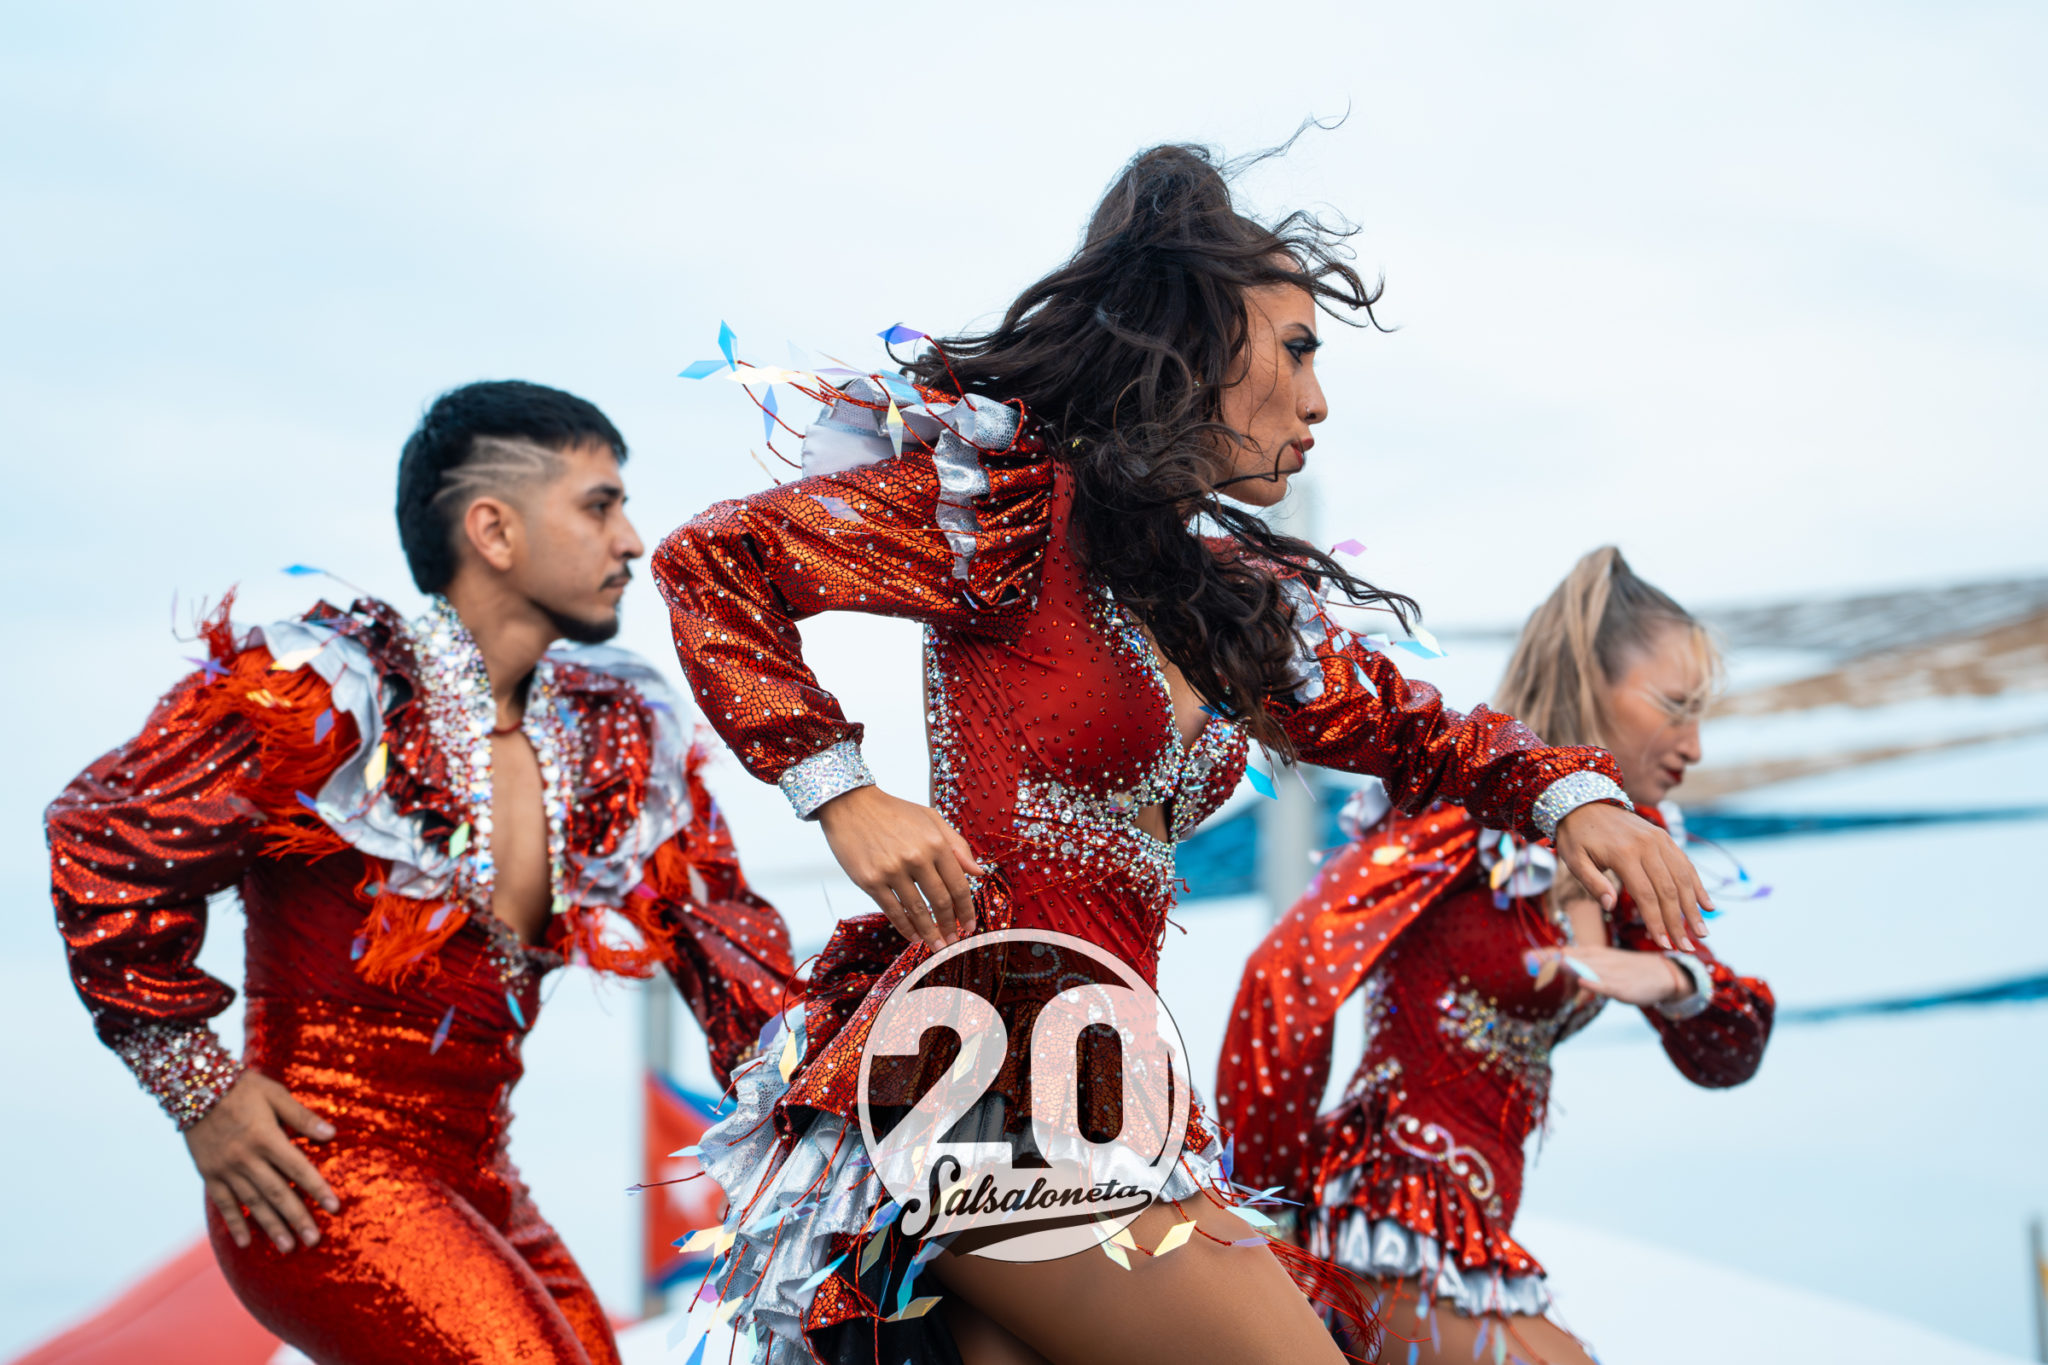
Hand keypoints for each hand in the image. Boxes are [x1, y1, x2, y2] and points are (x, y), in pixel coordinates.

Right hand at [186, 1071, 338, 1252]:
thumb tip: (332, 1133)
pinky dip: (235, 1223)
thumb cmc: (243, 1087)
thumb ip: (302, 1117)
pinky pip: (223, 1203)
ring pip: (252, 1203)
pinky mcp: (209, 1173)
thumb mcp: (276, 1094)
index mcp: (267, 1138)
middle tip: (314, 1240)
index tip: (334, 1208)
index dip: (317, 1189)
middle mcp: (246, 1158)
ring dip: (271, 1226)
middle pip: (277, 1193)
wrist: (195, 1086)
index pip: (298, 1169)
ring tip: (288, 1247)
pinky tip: (245, 1242)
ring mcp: (226, 1168)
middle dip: (297, 1218)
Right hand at [817, 785, 985, 949]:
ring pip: (917, 911)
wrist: (850, 804)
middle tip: (954, 942)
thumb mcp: (931, 819)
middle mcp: (916, 858)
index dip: (966, 909)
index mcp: (935, 843)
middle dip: (950, 926)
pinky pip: (892, 910)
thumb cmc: (894, 811)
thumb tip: (979, 872)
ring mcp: (891, 871)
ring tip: (937, 946)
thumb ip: (957, 845)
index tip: (970, 925)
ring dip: (930, 933)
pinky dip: (905, 927)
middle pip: (940, 901)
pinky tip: (914, 936)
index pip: (958, 885)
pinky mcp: (869, 880)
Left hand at [1528, 945, 1692, 1007]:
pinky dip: (1596, 983)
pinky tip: (1583, 981)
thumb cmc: (1627, 969)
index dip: (1545, 955)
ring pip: (1587, 969)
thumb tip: (1552, 963)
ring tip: (1550, 965)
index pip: (1565, 953)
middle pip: (1571, 959)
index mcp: (1592, 955)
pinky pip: (1608, 985)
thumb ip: (1577, 964)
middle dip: (1549, 960)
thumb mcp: (1600, 964)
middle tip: (1527, 959)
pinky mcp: (1624, 987)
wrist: (1663, 973)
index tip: (1524, 956)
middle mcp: (1599, 960)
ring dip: (1568, 968)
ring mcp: (1612, 973)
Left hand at [1553, 802, 1712, 950]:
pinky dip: (1698, 885)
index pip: (1646, 895)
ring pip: (1682, 878)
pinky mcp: (1664, 837)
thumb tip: (1610, 906)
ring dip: (1694, 908)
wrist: (1584, 801)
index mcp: (1624, 853)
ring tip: (1702, 934)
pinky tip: (1707, 906)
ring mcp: (1659, 840)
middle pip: (1668, 890)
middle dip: (1679, 922)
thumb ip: (1593, 883)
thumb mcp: (1574, 860)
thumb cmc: (1576, 836)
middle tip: (1686, 948)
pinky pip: (1685, 864)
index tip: (1664, 945)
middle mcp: (1647, 846)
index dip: (1656, 922)